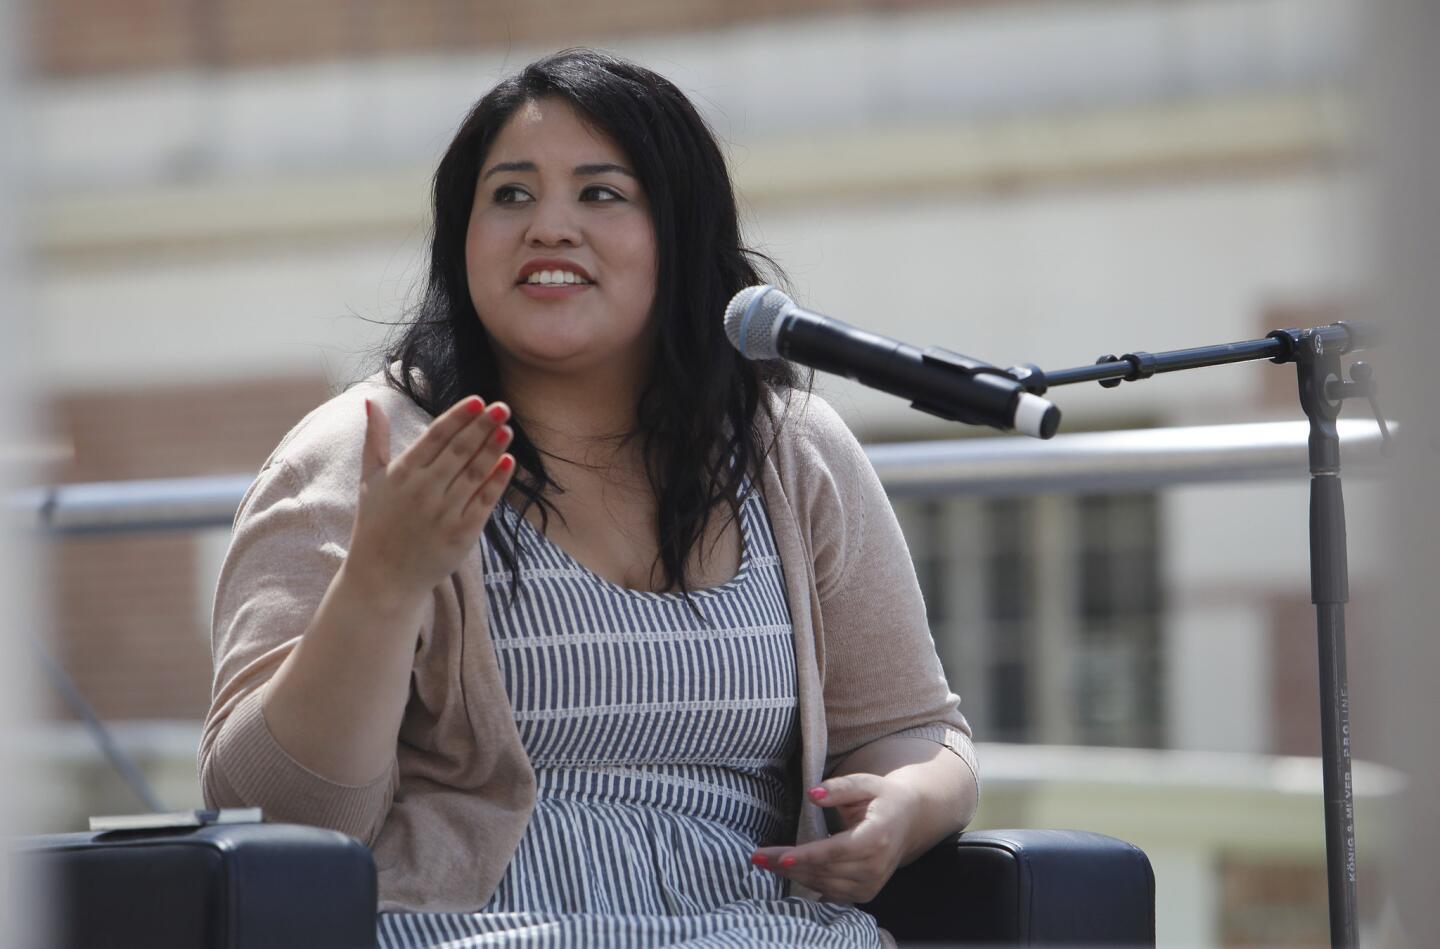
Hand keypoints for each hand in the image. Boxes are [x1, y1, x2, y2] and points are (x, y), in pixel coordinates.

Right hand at [346, 395, 514, 595]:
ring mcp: (443, 513)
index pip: (435, 436)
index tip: (478, 400)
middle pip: (459, 451)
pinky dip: (497, 482)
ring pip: (474, 474)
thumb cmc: (376, 525)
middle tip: (503, 406)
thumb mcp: (370, 480)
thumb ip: (374, 440)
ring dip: (493, 449)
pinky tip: (509, 462)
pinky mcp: (460, 534)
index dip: (459, 417)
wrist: (382, 578)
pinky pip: (483, 502)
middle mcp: (423, 491)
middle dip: (482, 427)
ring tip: (508, 428)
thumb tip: (370, 401)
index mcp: (402, 473)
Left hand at [750, 773, 917, 902]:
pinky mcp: (866, 893)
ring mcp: (872, 883)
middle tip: (757, 856)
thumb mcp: (865, 783)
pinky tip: (787, 872)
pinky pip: (831, 893)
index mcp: (877, 836)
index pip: (837, 850)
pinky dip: (808, 883)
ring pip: (825, 884)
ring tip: (765, 862)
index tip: (782, 858)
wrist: (909, 820)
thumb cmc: (882, 798)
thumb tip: (812, 794)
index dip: (809, 855)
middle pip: (826, 870)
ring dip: (794, 875)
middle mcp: (876, 865)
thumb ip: (839, 787)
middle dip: (788, 865)